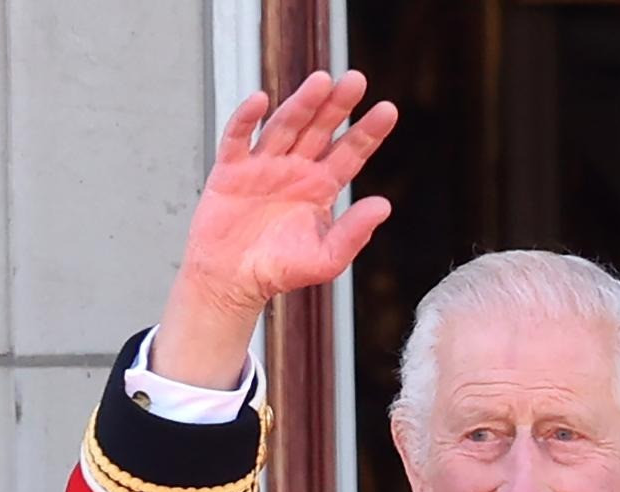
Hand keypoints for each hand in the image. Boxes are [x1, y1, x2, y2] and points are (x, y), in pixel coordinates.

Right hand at [153, 72, 396, 387]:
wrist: (232, 283)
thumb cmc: (279, 271)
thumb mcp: (326, 260)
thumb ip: (354, 234)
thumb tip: (384, 205)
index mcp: (320, 188)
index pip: (350, 153)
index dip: (368, 132)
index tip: (389, 110)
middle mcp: (295, 170)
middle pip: (319, 129)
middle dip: (337, 106)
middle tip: (356, 80)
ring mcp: (263, 166)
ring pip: (284, 126)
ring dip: (301, 104)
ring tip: (321, 81)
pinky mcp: (230, 170)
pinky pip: (238, 137)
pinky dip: (246, 118)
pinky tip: (260, 100)